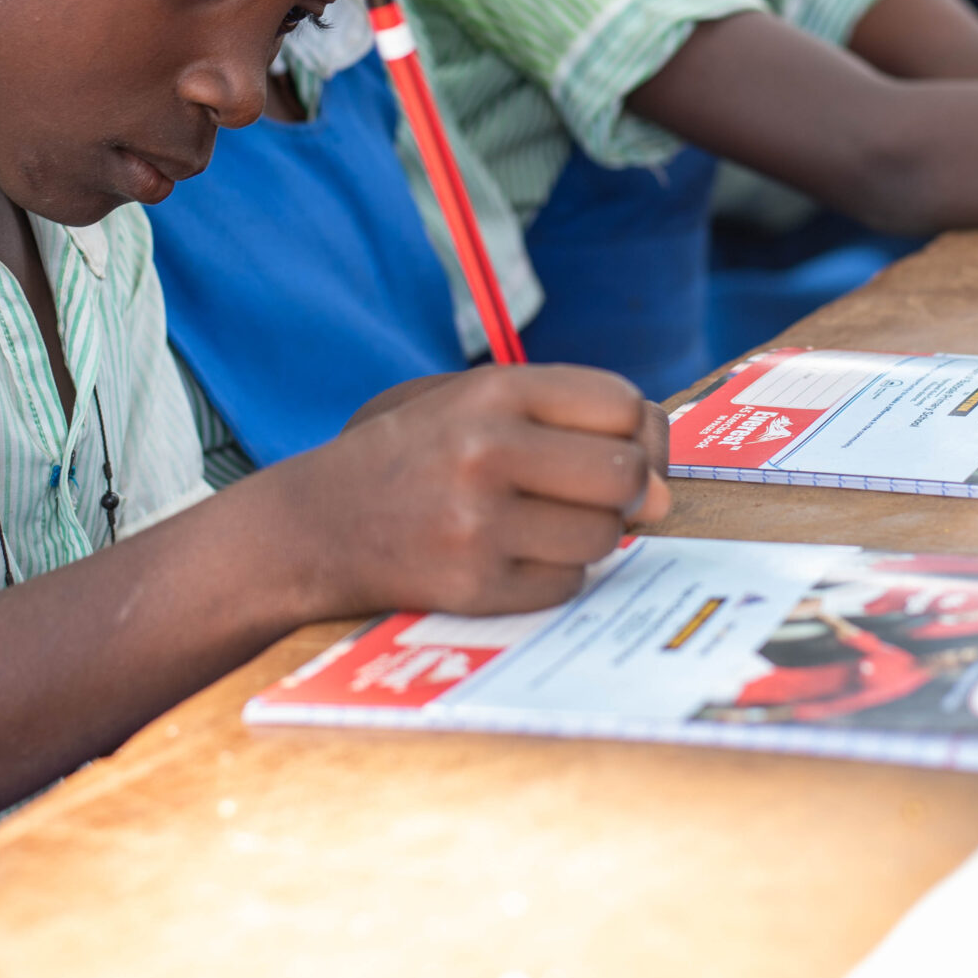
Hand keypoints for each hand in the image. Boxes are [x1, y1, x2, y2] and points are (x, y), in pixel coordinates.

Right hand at [269, 364, 670, 617]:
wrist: (315, 524)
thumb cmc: (415, 455)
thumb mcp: (475, 402)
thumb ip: (573, 426)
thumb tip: (662, 496)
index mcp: (493, 391)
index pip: (623, 405)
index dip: (635, 431)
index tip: (613, 447)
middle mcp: (486, 450)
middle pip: (626, 474)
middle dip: (625, 490)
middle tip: (587, 495)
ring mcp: (478, 523)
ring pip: (605, 536)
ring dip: (590, 536)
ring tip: (541, 523)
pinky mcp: (473, 586)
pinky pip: (567, 584)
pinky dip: (554, 574)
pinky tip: (510, 556)